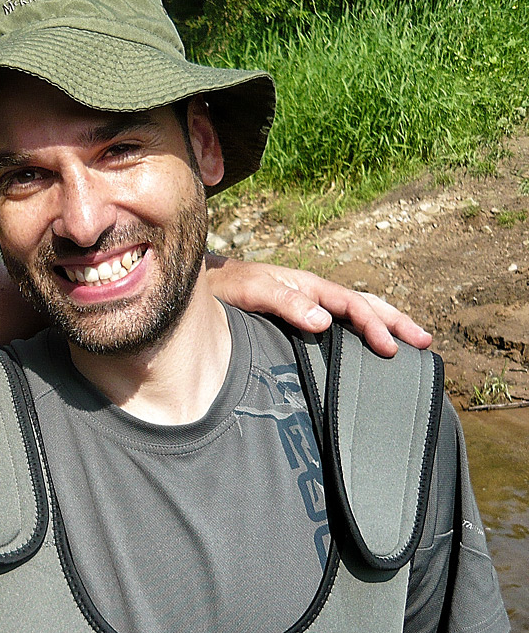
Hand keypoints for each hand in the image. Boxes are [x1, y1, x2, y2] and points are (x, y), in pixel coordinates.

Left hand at [204, 254, 432, 356]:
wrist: (207, 283)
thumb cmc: (230, 285)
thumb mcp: (257, 291)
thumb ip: (287, 304)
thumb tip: (324, 322)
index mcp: (312, 287)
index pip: (355, 306)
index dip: (375, 326)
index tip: (391, 349)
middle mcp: (315, 295)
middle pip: (365, 306)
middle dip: (396, 323)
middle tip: (425, 342)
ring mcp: (308, 306)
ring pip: (354, 314)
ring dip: (382, 326)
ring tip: (407, 343)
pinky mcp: (297, 318)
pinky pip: (337, 325)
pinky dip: (357, 333)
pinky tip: (362, 349)